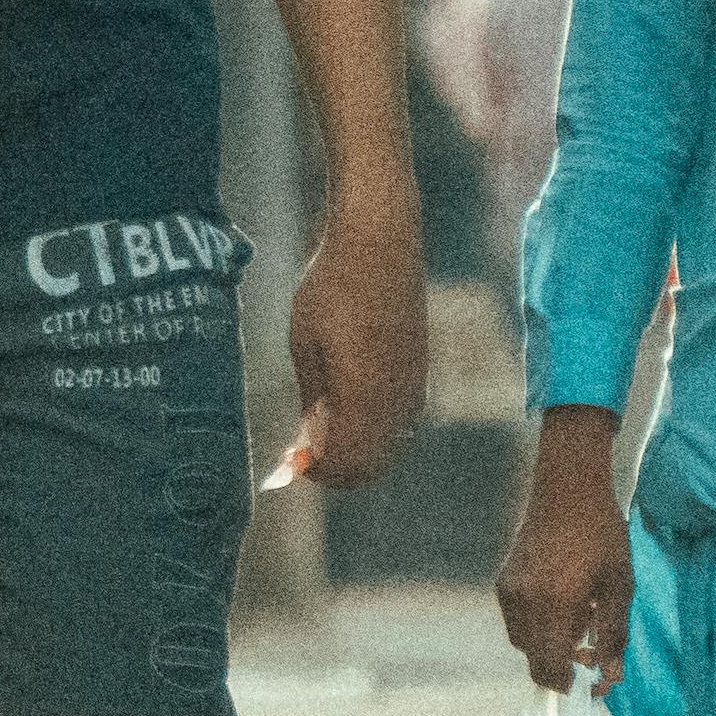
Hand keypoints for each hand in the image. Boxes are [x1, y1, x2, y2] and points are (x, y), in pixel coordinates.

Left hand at [271, 189, 423, 496]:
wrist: (379, 242)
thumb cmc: (331, 288)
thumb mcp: (306, 347)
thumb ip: (312, 403)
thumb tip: (309, 447)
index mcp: (365, 396)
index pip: (346, 465)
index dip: (318, 473)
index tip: (294, 463)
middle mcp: (398, 399)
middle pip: (372, 466)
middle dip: (337, 470)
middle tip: (305, 453)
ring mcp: (415, 386)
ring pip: (390, 448)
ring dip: (357, 452)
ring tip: (321, 429)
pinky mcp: (421, 371)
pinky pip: (402, 424)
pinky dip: (375, 431)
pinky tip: (347, 407)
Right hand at [493, 404, 630, 689]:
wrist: (568, 490)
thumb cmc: (602, 535)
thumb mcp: (619, 586)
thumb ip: (614, 636)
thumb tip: (610, 679)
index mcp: (554, 605)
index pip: (550, 668)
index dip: (570, 686)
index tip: (592, 682)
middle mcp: (524, 602)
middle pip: (534, 661)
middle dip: (562, 668)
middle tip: (591, 655)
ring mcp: (509, 592)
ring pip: (523, 643)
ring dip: (549, 647)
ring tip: (580, 624)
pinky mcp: (504, 582)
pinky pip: (516, 621)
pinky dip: (537, 627)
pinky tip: (562, 605)